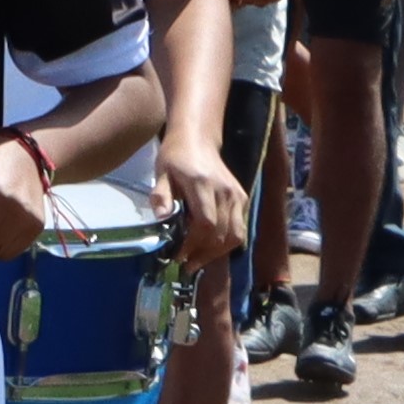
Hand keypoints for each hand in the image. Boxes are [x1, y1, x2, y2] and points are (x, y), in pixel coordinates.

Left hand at [159, 124, 249, 279]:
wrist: (197, 139)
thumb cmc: (175, 157)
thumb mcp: (161, 173)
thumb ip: (161, 196)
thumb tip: (161, 218)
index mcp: (203, 184)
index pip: (205, 223)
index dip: (193, 244)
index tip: (178, 256)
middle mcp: (224, 191)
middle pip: (221, 234)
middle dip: (203, 254)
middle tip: (185, 265)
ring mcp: (237, 195)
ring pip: (235, 235)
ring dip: (217, 253)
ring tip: (198, 260)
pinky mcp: (242, 198)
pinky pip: (239, 229)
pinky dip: (226, 243)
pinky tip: (209, 248)